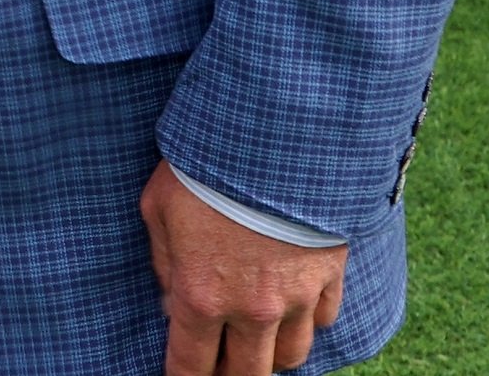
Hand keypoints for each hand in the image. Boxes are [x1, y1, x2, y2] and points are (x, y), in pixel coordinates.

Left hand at [141, 162, 346, 375]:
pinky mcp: (330, 275)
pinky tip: (295, 307)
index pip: (190, 366)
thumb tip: (172, 296)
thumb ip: (165, 261)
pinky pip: (323, 320)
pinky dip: (308, 321)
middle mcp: (252, 310)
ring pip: (290, 356)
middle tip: (220, 364)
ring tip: (257, 339)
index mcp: (201, 297)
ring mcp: (297, 297)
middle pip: (247, 374)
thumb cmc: (204, 166)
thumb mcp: (159, 208)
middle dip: (230, 375)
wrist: (274, 137)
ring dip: (271, 354)